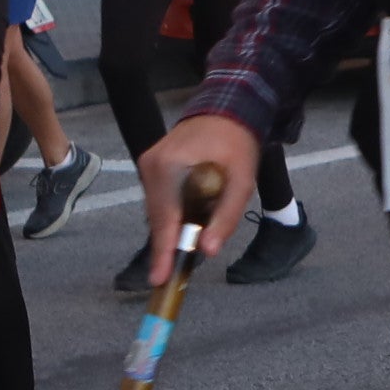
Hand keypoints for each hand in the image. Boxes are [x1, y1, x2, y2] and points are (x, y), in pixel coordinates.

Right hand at [135, 112, 266, 284]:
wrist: (227, 111)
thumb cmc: (236, 144)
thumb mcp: (242, 181)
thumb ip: (226, 216)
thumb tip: (207, 251)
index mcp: (169, 166)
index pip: (164, 218)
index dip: (163, 251)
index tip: (158, 279)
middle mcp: (150, 165)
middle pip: (157, 218)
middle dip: (166, 246)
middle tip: (170, 276)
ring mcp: (148, 165)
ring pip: (157, 211)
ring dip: (171, 230)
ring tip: (183, 250)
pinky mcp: (152, 167)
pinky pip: (160, 201)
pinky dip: (171, 216)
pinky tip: (185, 225)